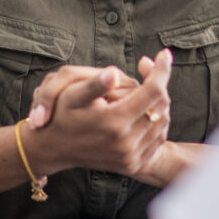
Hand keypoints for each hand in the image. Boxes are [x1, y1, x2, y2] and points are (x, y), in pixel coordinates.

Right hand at [24, 49, 172, 177]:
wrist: (54, 148)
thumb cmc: (61, 115)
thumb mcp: (71, 95)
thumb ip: (95, 84)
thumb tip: (114, 74)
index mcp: (114, 122)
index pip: (153, 91)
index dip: (161, 69)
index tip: (164, 54)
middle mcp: (126, 143)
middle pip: (161, 105)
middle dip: (159, 83)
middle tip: (149, 69)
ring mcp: (131, 157)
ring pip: (162, 121)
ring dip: (158, 102)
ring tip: (144, 89)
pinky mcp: (133, 164)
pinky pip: (158, 139)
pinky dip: (156, 121)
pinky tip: (144, 109)